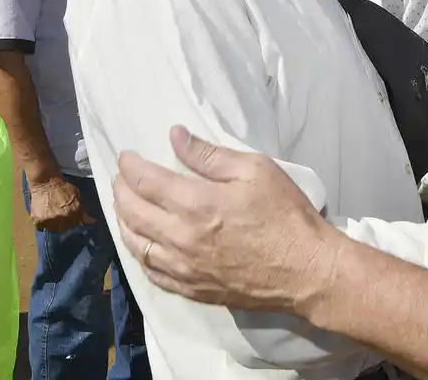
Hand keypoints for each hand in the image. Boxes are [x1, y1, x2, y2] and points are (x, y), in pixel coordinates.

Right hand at [28, 175, 95, 231]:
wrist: (45, 180)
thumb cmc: (62, 187)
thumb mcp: (77, 196)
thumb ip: (83, 211)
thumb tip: (93, 222)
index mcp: (75, 211)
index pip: (75, 224)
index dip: (72, 221)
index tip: (69, 217)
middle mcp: (63, 217)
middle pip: (64, 228)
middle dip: (64, 223)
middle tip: (60, 216)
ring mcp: (50, 219)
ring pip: (53, 229)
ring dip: (53, 225)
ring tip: (52, 217)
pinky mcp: (38, 220)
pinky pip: (41, 228)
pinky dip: (42, 224)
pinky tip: (44, 216)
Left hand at [115, 126, 335, 312]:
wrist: (306, 270)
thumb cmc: (285, 214)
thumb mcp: (255, 170)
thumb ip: (210, 155)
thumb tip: (175, 136)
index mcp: (195, 204)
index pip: (145, 181)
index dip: (130, 166)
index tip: (126, 156)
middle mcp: (180, 238)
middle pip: (133, 213)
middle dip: (121, 191)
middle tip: (121, 178)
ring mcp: (184, 268)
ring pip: (136, 246)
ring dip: (124, 223)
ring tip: (124, 208)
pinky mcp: (193, 290)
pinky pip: (152, 274)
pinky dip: (140, 255)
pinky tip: (142, 245)